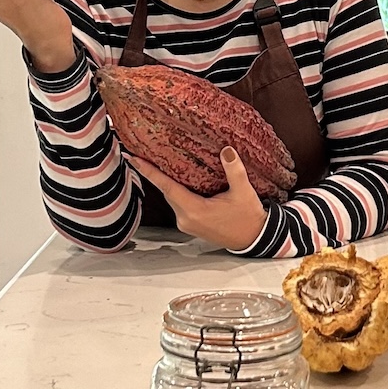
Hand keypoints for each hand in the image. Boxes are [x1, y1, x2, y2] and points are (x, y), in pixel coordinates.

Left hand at [126, 147, 267, 251]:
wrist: (253, 238)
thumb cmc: (248, 217)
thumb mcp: (244, 192)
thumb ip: (234, 170)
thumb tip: (226, 150)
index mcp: (195, 211)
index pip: (167, 187)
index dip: (149, 172)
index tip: (134, 159)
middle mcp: (186, 219)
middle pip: (167, 192)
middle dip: (154, 174)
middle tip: (143, 154)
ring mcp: (187, 224)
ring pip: (172, 198)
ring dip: (166, 183)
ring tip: (157, 163)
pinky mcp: (191, 225)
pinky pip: (178, 204)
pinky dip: (175, 191)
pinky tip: (177, 180)